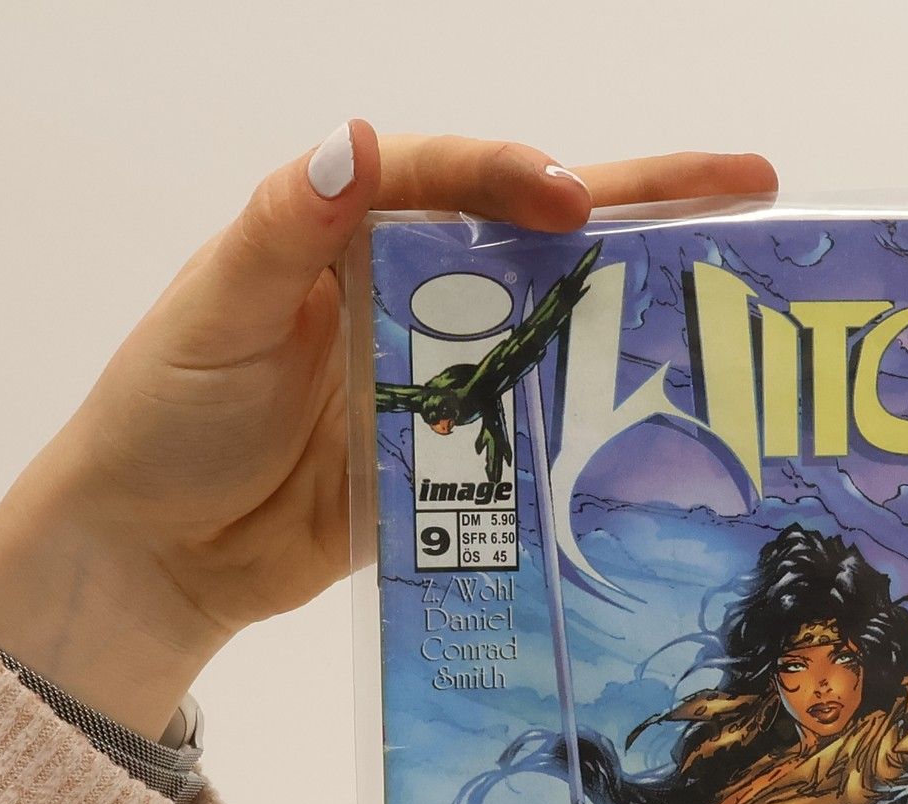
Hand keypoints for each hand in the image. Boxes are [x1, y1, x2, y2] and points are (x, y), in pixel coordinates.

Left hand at [0, 124, 774, 735]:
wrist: (160, 553)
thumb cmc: (167, 415)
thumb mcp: (215, 311)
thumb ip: (286, 230)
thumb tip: (352, 146)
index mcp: (352, 234)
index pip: (451, 180)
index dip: (515, 178)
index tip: (572, 203)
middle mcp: (414, 294)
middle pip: (540, 237)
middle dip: (643, 208)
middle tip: (747, 191)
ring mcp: (446, 380)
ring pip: (557, 332)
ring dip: (642, 315)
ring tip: (736, 303)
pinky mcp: (462, 465)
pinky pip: (541, 438)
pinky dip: (604, 433)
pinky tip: (673, 429)